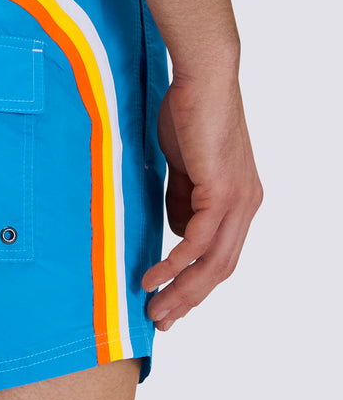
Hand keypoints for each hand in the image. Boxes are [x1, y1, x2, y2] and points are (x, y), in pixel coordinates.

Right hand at [141, 73, 262, 329]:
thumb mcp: (185, 168)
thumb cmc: (190, 114)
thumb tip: (177, 233)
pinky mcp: (222, 191)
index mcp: (240, 202)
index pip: (221, 256)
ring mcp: (238, 200)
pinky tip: (154, 277)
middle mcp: (246, 206)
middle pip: (220, 269)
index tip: (170, 304)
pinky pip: (198, 240)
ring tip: (153, 308)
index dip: (196, 284)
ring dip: (180, 290)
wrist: (204, 79)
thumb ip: (183, 201)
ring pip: (212, 262)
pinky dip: (175, 263)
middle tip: (160, 320)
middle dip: (188, 299)